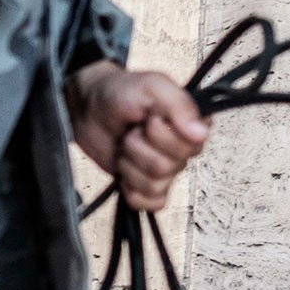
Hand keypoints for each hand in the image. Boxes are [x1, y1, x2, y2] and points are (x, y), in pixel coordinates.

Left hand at [70, 63, 210, 212]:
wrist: (89, 108)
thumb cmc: (122, 93)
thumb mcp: (152, 86)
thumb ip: (179, 105)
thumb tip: (201, 134)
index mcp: (193, 126)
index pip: (192, 146)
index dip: (161, 135)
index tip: (148, 119)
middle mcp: (184, 150)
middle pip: (168, 167)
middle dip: (139, 147)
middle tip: (131, 131)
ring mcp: (167, 170)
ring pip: (155, 184)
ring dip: (130, 164)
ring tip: (124, 146)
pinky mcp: (147, 186)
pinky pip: (151, 203)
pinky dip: (132, 189)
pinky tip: (124, 172)